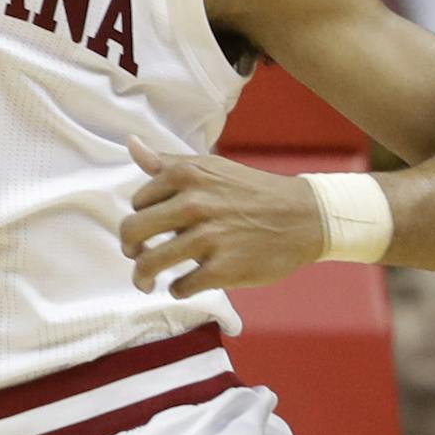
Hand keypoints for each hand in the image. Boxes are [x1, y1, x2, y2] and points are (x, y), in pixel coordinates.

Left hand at [119, 138, 325, 297]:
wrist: (304, 216)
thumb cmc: (250, 191)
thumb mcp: (210, 167)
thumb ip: (167, 162)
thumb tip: (131, 144)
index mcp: (185, 175)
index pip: (138, 203)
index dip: (141, 218)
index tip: (151, 227)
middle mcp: (193, 203)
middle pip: (133, 231)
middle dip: (130, 248)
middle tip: (136, 256)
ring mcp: (208, 237)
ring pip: (151, 263)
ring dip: (142, 276)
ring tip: (146, 281)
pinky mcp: (224, 269)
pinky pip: (182, 286)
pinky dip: (177, 290)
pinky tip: (184, 285)